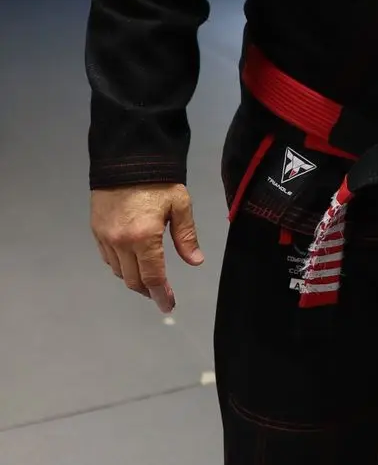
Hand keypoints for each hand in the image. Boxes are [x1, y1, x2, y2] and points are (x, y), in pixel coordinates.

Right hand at [90, 183, 203, 313]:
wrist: (125, 159)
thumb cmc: (157, 181)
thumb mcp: (180, 205)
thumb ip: (186, 236)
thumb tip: (195, 261)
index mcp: (144, 238)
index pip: (153, 277)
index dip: (161, 295)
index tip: (168, 305)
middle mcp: (121, 242)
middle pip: (133, 280)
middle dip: (148, 290)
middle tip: (161, 294)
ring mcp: (105, 238)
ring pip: (118, 272)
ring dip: (133, 279)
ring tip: (147, 278)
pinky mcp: (96, 230)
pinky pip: (107, 258)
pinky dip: (119, 266)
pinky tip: (130, 262)